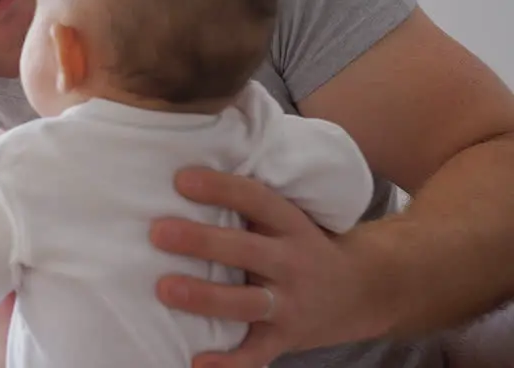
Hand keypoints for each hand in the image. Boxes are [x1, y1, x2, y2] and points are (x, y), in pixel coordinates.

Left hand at [149, 167, 378, 367]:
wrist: (363, 292)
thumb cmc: (301, 245)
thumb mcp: (287, 218)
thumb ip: (247, 204)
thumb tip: (180, 171)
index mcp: (291, 225)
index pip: (256, 199)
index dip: (221, 188)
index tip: (181, 179)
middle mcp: (293, 263)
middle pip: (246, 250)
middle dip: (202, 242)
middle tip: (158, 232)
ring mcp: (290, 304)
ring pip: (246, 302)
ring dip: (205, 297)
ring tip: (164, 288)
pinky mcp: (284, 339)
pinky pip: (255, 355)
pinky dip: (228, 363)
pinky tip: (196, 362)